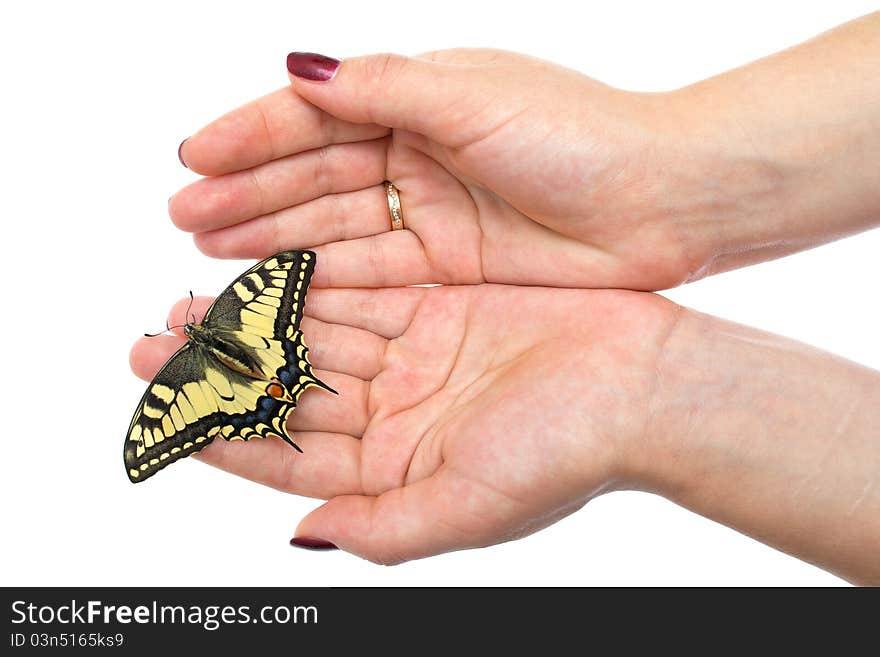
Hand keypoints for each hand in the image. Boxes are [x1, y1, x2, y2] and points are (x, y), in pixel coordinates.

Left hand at [130, 285, 679, 562]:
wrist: (644, 385)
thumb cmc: (569, 453)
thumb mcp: (470, 509)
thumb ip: (383, 529)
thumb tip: (304, 536)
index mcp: (397, 471)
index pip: (291, 456)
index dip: (225, 435)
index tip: (166, 413)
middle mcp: (399, 414)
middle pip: (291, 391)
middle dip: (225, 371)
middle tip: (156, 341)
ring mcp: (416, 358)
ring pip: (316, 338)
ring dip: (256, 324)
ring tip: (191, 303)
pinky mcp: (438, 307)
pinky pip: (360, 293)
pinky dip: (312, 286)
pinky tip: (263, 274)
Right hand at [172, 14, 879, 291]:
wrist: (663, 200)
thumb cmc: (577, 134)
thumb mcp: (470, 97)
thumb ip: (382, 87)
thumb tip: (296, 67)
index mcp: (419, 98)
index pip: (314, 116)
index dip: (250, 137)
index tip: (191, 158)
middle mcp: (419, 151)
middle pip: (315, 174)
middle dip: (249, 195)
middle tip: (184, 217)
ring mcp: (434, 210)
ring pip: (337, 225)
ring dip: (276, 237)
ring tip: (211, 251)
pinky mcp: (452, 263)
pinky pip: (375, 269)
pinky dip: (327, 276)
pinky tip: (280, 283)